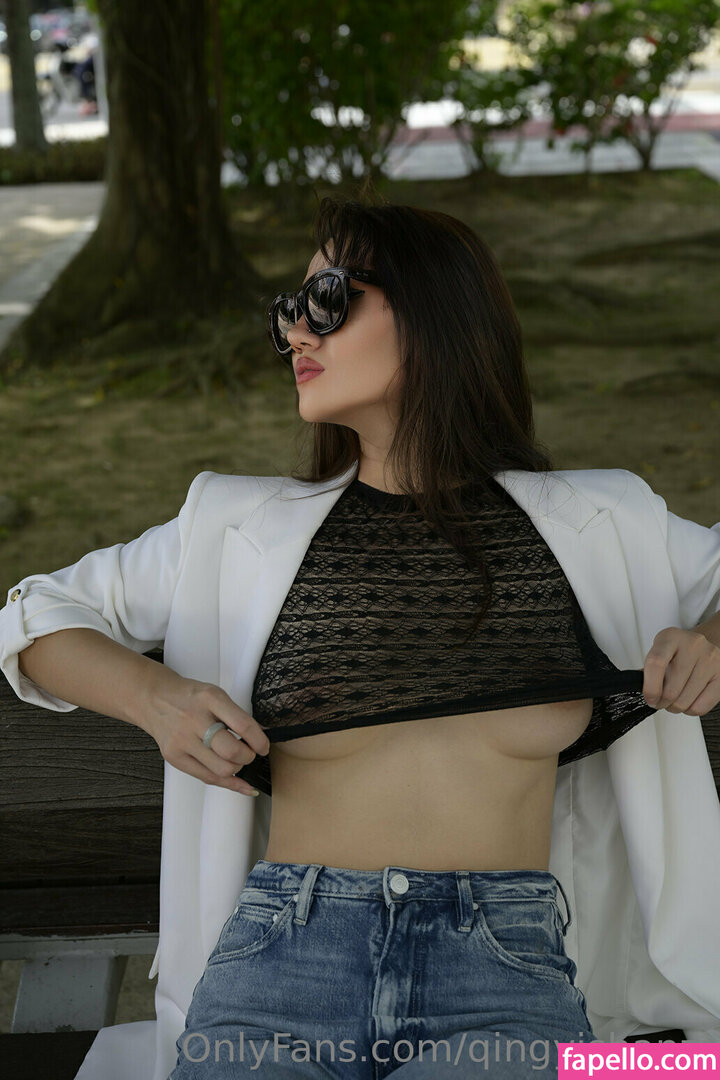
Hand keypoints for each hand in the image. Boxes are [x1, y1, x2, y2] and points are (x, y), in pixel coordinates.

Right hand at [136, 667, 270, 795]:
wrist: (154, 699)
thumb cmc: (188, 697)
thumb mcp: (215, 695)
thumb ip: (236, 715)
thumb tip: (261, 737)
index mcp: (209, 699)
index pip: (242, 725)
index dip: (259, 741)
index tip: (264, 746)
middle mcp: (194, 719)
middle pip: (231, 752)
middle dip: (248, 757)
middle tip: (250, 753)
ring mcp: (182, 740)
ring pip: (221, 769)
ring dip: (237, 769)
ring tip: (236, 760)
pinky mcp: (174, 757)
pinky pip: (206, 778)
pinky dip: (228, 783)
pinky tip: (239, 782)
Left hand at [643, 627, 719, 715]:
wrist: (707, 645)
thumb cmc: (679, 652)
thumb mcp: (661, 651)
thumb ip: (649, 669)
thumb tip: (639, 691)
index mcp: (671, 637)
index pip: (656, 663)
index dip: (650, 687)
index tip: (650, 699)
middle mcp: (693, 645)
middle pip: (672, 689)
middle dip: (662, 703)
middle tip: (659, 702)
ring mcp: (710, 660)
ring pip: (685, 701)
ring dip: (675, 708)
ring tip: (673, 701)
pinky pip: (701, 707)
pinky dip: (690, 710)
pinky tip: (687, 701)